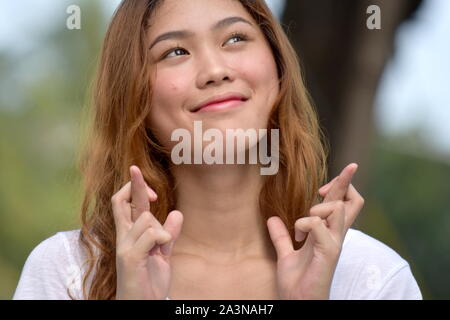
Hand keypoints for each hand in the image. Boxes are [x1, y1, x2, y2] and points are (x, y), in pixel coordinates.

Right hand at [112, 165, 182, 299]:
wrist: (142, 304)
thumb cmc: (149, 281)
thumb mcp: (163, 254)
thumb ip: (168, 234)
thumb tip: (177, 213)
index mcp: (130, 235)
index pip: (125, 203)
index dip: (132, 186)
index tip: (143, 178)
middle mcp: (124, 238)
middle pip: (121, 201)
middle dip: (133, 183)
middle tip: (139, 172)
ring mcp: (125, 247)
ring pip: (145, 217)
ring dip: (160, 228)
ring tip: (162, 247)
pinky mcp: (129, 258)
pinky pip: (150, 234)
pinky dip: (162, 237)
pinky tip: (165, 247)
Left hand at [267, 163, 364, 298]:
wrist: (298, 302)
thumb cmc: (296, 282)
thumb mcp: (286, 254)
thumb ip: (281, 237)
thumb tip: (272, 218)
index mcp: (327, 234)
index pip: (343, 205)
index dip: (343, 186)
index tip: (334, 177)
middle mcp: (335, 236)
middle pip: (351, 202)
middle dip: (344, 181)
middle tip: (345, 171)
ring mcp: (334, 243)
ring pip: (338, 208)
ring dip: (319, 206)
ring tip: (305, 219)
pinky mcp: (328, 253)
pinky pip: (319, 225)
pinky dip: (305, 223)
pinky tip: (298, 235)